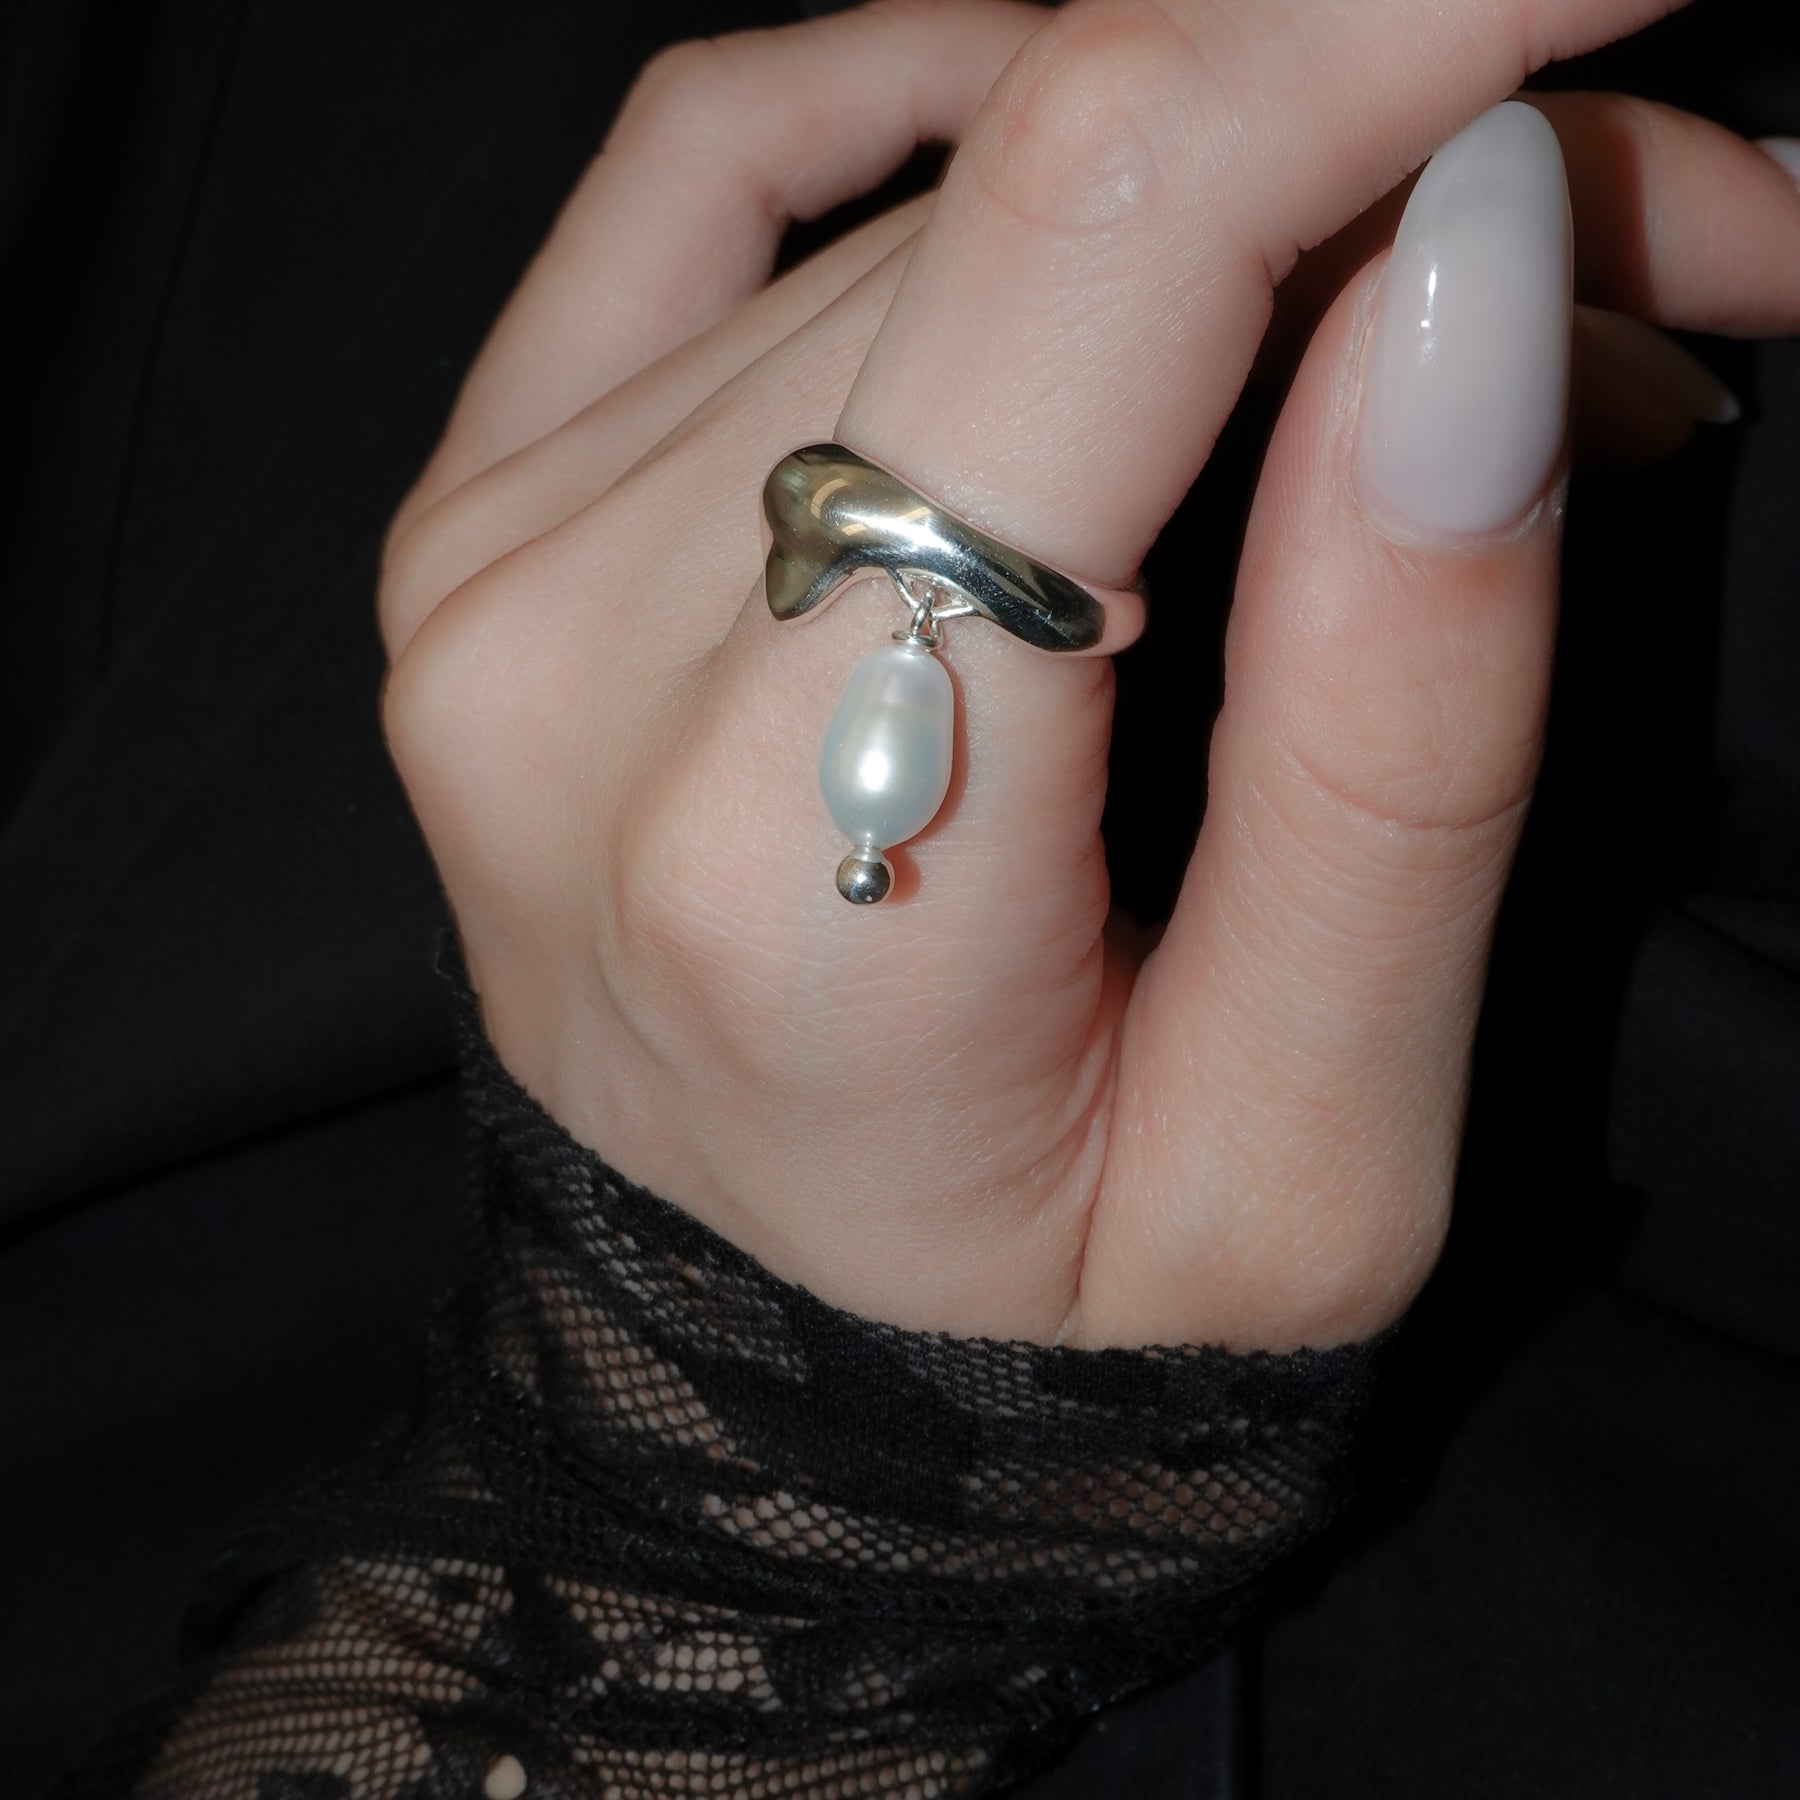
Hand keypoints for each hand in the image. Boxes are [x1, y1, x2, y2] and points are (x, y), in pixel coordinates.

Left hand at [379, 0, 1799, 1350]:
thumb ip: (1397, 720)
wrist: (773, 1379)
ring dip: (1240, 202)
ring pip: (937, 200)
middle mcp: (581, 669)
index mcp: (784, 857)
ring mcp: (503, 575)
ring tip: (1427, 347)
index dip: (1399, 28)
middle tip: (1665, 262)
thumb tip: (1479, 265)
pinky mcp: (492, 526)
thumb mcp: (1309, 1138)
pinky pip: (707, 173)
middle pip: (1056, 211)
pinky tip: (1099, 153)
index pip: (1106, 244)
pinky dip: (934, 100)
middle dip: (1409, 167)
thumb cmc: (1044, 1326)